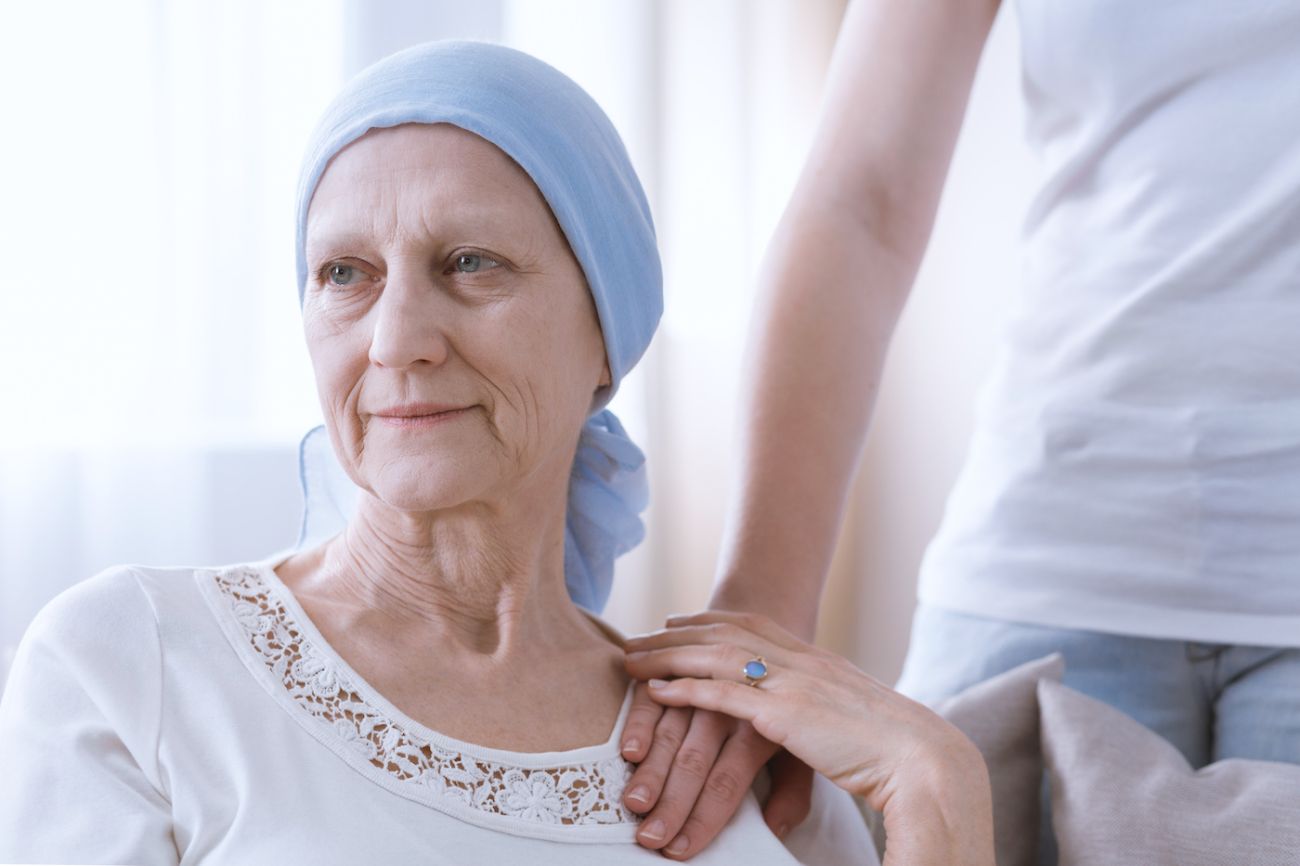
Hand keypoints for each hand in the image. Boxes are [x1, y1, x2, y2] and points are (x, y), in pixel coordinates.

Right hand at [618, 682, 812, 858]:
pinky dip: (639, 722)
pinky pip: (654, 697)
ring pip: (671, 731)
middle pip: (695, 760)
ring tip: (632, 801)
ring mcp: (700, 687)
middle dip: (671, 802)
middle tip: (649, 836)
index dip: (703, 816)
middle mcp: (728, 708)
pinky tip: (629, 749)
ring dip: (650, 769)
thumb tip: (775, 828)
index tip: (680, 849)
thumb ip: (791, 791)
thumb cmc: (785, 711)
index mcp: (760, 730)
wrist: (781, 644)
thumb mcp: (799, 749)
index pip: (728, 781)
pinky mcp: (678, 670)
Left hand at [625, 611, 994, 864]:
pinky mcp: (787, 716)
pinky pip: (725, 696)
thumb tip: (813, 718)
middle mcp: (800, 661)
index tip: (675, 619)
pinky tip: (656, 693)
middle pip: (723, 632)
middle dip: (673, 633)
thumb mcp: (854, 717)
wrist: (924, 759)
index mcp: (816, 659)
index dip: (709, 619)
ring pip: (715, 657)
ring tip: (630, 661)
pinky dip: (686, 691)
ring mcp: (793, 684)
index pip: (752, 624)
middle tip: (635, 638)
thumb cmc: (897, 748)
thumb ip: (825, 710)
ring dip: (667, 657)